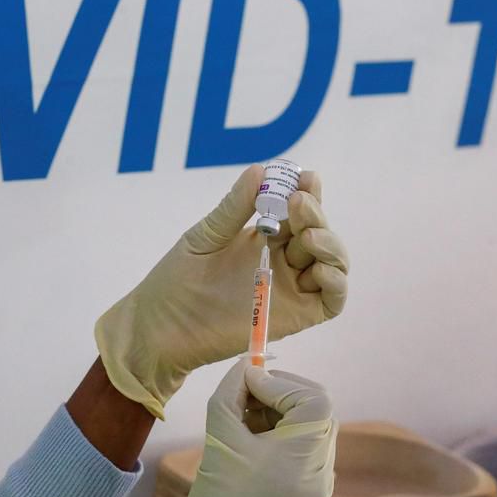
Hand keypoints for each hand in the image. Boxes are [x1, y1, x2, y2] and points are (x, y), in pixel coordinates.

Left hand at [95, 165, 347, 418]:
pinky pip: (330, 300)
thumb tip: (260, 169)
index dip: (308, 192)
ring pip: (331, 263)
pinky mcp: (295, 318)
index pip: (298, 210)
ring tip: (308, 235)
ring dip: (329, 244)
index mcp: (264, 236)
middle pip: (318, 232)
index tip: (305, 177)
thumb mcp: (206, 236)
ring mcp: (291, 288)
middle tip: (298, 203)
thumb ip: (234, 207)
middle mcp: (283, 260)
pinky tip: (319, 269)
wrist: (161, 327)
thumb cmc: (177, 280)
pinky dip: (335, 282)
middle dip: (315, 214)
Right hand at [147, 361, 336, 496]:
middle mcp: (323, 469)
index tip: (244, 381)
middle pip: (314, 410)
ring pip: (307, 429)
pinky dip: (276, 437)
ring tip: (238, 419)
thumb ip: (231, 394)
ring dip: (275, 414)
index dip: (279, 382)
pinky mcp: (305, 496)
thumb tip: (243, 366)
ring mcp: (317, 485)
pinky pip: (299, 452)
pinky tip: (246, 442)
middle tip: (242, 393)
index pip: (312, 397)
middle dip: (278, 394)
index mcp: (309, 455)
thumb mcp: (220, 440)